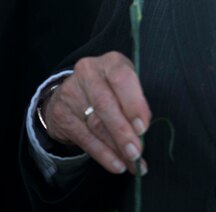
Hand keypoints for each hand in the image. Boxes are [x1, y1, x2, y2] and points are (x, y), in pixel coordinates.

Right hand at [43, 52, 150, 176]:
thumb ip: (135, 99)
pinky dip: (103, 155)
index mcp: (110, 62)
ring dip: (116, 148)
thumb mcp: (124, 84)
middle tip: (137, 152)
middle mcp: (88, 73)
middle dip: (123, 132)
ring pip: (96, 125)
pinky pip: (85, 139)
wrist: (70, 91)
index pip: (121, 78)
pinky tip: (117, 165)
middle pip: (106, 105)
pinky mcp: (62, 115)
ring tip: (132, 163)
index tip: (143, 127)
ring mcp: (72, 93)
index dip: (133, 103)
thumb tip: (143, 126)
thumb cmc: (109, 87)